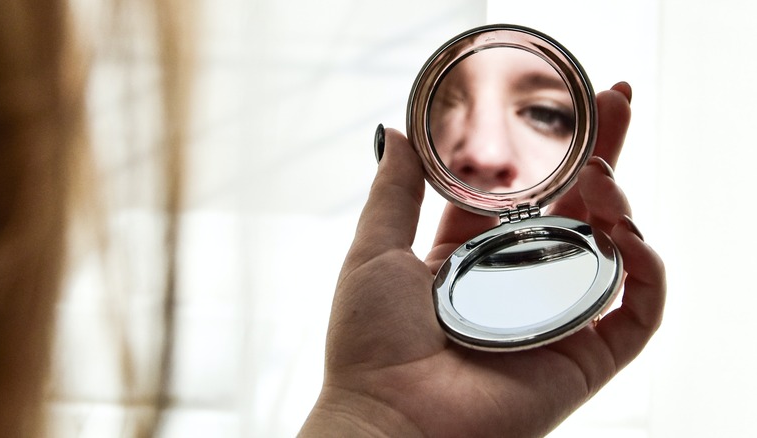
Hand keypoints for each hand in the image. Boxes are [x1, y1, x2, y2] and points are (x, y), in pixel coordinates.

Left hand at [300, 83, 664, 436]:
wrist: (388, 419)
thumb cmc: (369, 342)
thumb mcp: (376, 249)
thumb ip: (394, 191)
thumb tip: (392, 133)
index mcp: (475, 259)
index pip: (527, 197)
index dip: (549, 154)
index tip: (569, 107)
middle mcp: (520, 285)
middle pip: (576, 212)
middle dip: (602, 156)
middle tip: (616, 102)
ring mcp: (555, 319)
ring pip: (611, 252)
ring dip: (618, 204)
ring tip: (602, 171)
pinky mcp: (583, 358)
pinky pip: (636, 312)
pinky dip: (647, 272)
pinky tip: (630, 234)